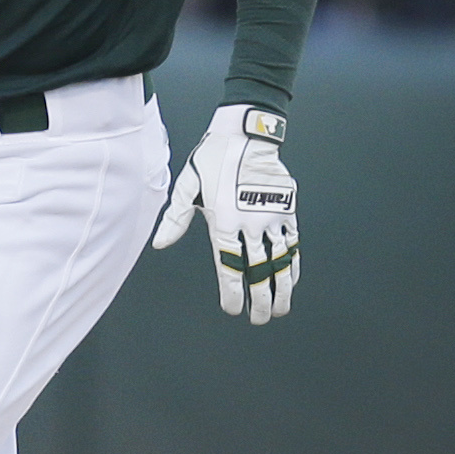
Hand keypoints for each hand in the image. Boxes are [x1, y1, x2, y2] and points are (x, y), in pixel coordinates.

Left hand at [153, 104, 298, 324]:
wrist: (245, 135)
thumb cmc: (212, 160)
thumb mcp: (187, 187)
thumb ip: (175, 219)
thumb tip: (160, 244)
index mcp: (223, 223)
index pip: (229, 267)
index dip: (233, 292)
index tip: (234, 310)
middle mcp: (249, 224)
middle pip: (257, 271)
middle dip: (259, 299)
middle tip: (258, 319)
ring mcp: (271, 217)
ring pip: (280, 261)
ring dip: (281, 288)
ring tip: (280, 310)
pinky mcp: (286, 209)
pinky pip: (293, 242)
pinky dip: (294, 263)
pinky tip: (293, 279)